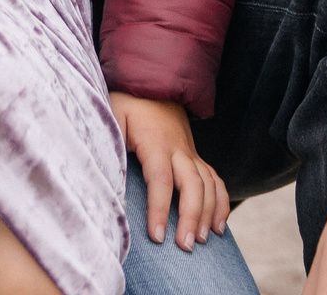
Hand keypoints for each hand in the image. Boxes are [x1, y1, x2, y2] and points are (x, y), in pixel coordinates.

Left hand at [113, 93, 230, 251]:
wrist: (152, 80)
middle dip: (190, 217)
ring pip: (209, 185)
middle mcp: (179, 148)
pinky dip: (221, 203)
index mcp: (155, 141)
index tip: (157, 236)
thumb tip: (105, 175)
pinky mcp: (195, 155)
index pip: (160, 180)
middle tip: (185, 246)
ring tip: (201, 241)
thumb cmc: (126, 102)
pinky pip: (215, 180)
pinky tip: (218, 227)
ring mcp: (191, 152)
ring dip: (208, 214)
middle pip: (193, 186)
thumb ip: (111, 143)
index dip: (159, 209)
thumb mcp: (112, 116)